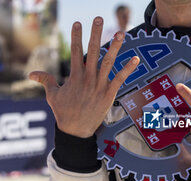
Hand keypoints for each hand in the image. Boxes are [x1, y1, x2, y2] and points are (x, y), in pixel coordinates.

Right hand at [29, 17, 139, 137]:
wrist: (75, 130)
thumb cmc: (64, 112)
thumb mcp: (53, 95)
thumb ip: (45, 80)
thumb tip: (32, 74)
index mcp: (74, 76)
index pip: (75, 52)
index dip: (76, 37)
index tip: (78, 23)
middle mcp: (87, 78)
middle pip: (92, 52)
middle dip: (95, 34)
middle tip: (99, 19)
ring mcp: (99, 85)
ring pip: (108, 62)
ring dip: (115, 47)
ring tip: (121, 33)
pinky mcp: (109, 94)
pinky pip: (120, 79)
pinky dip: (128, 69)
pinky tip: (136, 59)